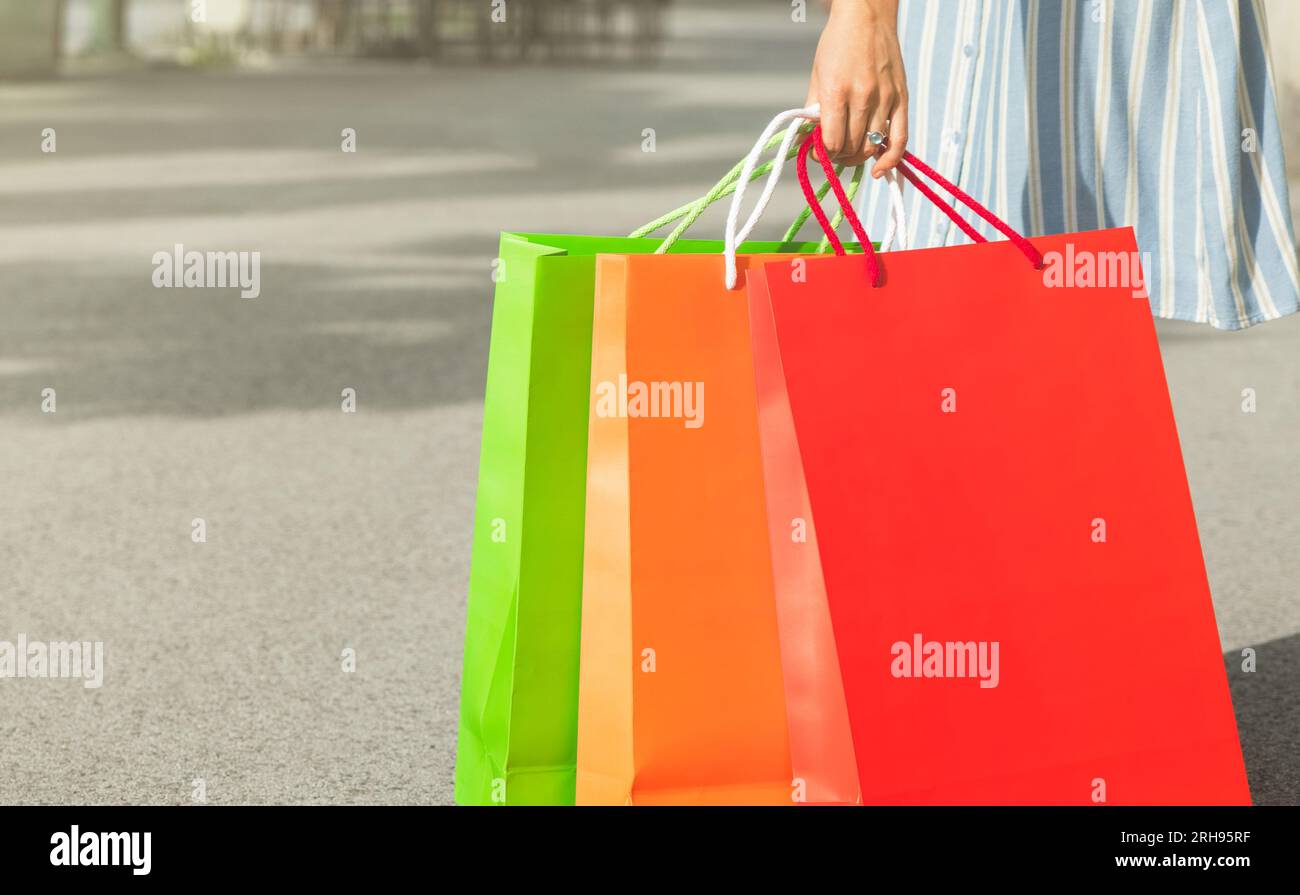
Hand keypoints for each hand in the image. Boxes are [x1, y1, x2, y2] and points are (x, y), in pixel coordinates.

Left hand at [805, 0, 908, 176]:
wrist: (867, 16)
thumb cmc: (837, 44)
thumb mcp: (817, 75)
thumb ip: (814, 110)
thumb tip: (809, 140)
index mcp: (836, 92)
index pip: (830, 143)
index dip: (822, 155)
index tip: (818, 152)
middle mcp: (862, 97)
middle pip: (850, 148)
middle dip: (838, 157)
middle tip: (832, 152)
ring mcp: (884, 98)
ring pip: (871, 146)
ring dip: (856, 157)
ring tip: (848, 152)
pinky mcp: (901, 97)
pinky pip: (900, 138)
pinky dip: (890, 159)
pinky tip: (879, 169)